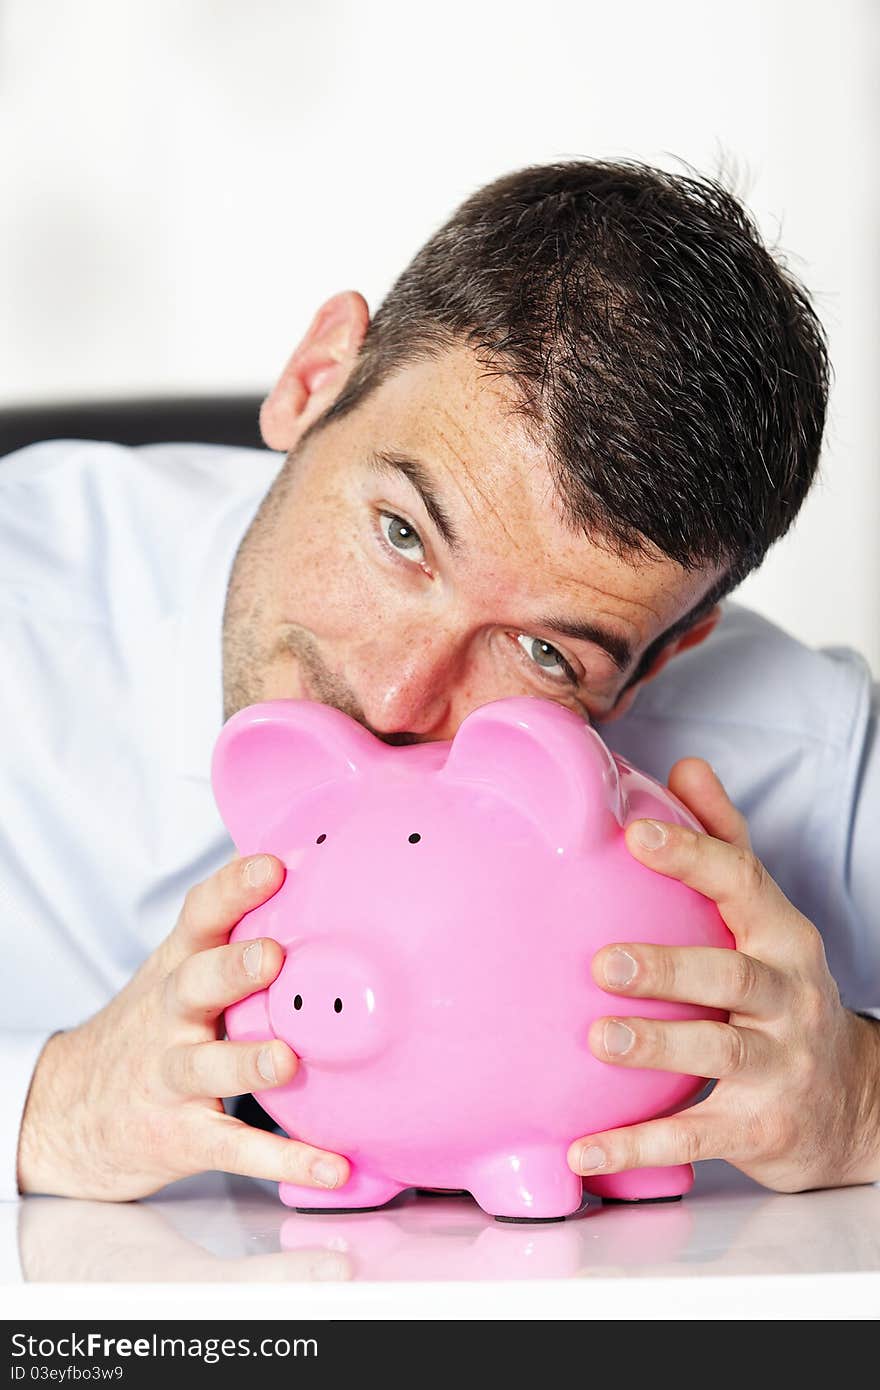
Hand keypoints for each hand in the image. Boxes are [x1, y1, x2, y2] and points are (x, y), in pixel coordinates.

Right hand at [17, 855, 349, 1199]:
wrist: (66, 1112)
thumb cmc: (150, 1029)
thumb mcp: (176, 970)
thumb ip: (230, 930)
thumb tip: (304, 865)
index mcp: (177, 968)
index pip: (201, 917)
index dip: (233, 889)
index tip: (273, 866)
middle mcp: (170, 1016)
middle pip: (196, 984)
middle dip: (233, 968)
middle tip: (273, 955)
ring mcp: (171, 1077)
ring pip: (208, 1066)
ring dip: (248, 1062)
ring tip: (287, 1059)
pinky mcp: (182, 1136)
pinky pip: (233, 1147)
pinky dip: (283, 1159)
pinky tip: (331, 1165)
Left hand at [567, 759, 879, 1192]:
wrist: (853, 1103)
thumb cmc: (783, 993)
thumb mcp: (765, 920)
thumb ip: (726, 845)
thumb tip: (688, 765)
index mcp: (782, 937)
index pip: (743, 883)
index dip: (692, 855)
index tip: (636, 834)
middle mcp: (789, 996)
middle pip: (733, 973)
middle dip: (669, 965)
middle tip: (602, 962)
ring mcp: (782, 1065)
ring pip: (721, 1050)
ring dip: (658, 1044)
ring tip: (598, 1041)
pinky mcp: (762, 1128)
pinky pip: (699, 1134)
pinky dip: (641, 1143)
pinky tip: (584, 1145)